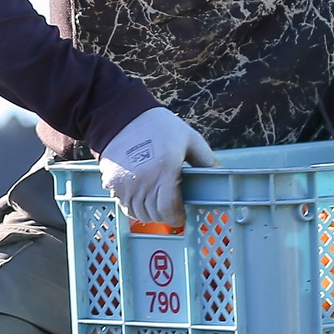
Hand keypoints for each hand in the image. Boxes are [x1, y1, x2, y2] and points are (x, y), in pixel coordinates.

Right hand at [98, 107, 222, 227]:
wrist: (123, 116)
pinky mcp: (111, 183)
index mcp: (164, 172)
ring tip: (156, 199)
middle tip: (171, 206)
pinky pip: (124, 204)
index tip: (181, 215)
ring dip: (149, 211)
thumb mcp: (189, 139)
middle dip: (165, 214)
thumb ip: (206, 160)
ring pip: (138, 213)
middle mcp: (142, 182)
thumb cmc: (159, 126)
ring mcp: (124, 185)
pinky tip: (141, 193)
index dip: (177, 217)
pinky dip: (134, 204)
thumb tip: (221, 174)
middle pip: (154, 215)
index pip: (168, 210)